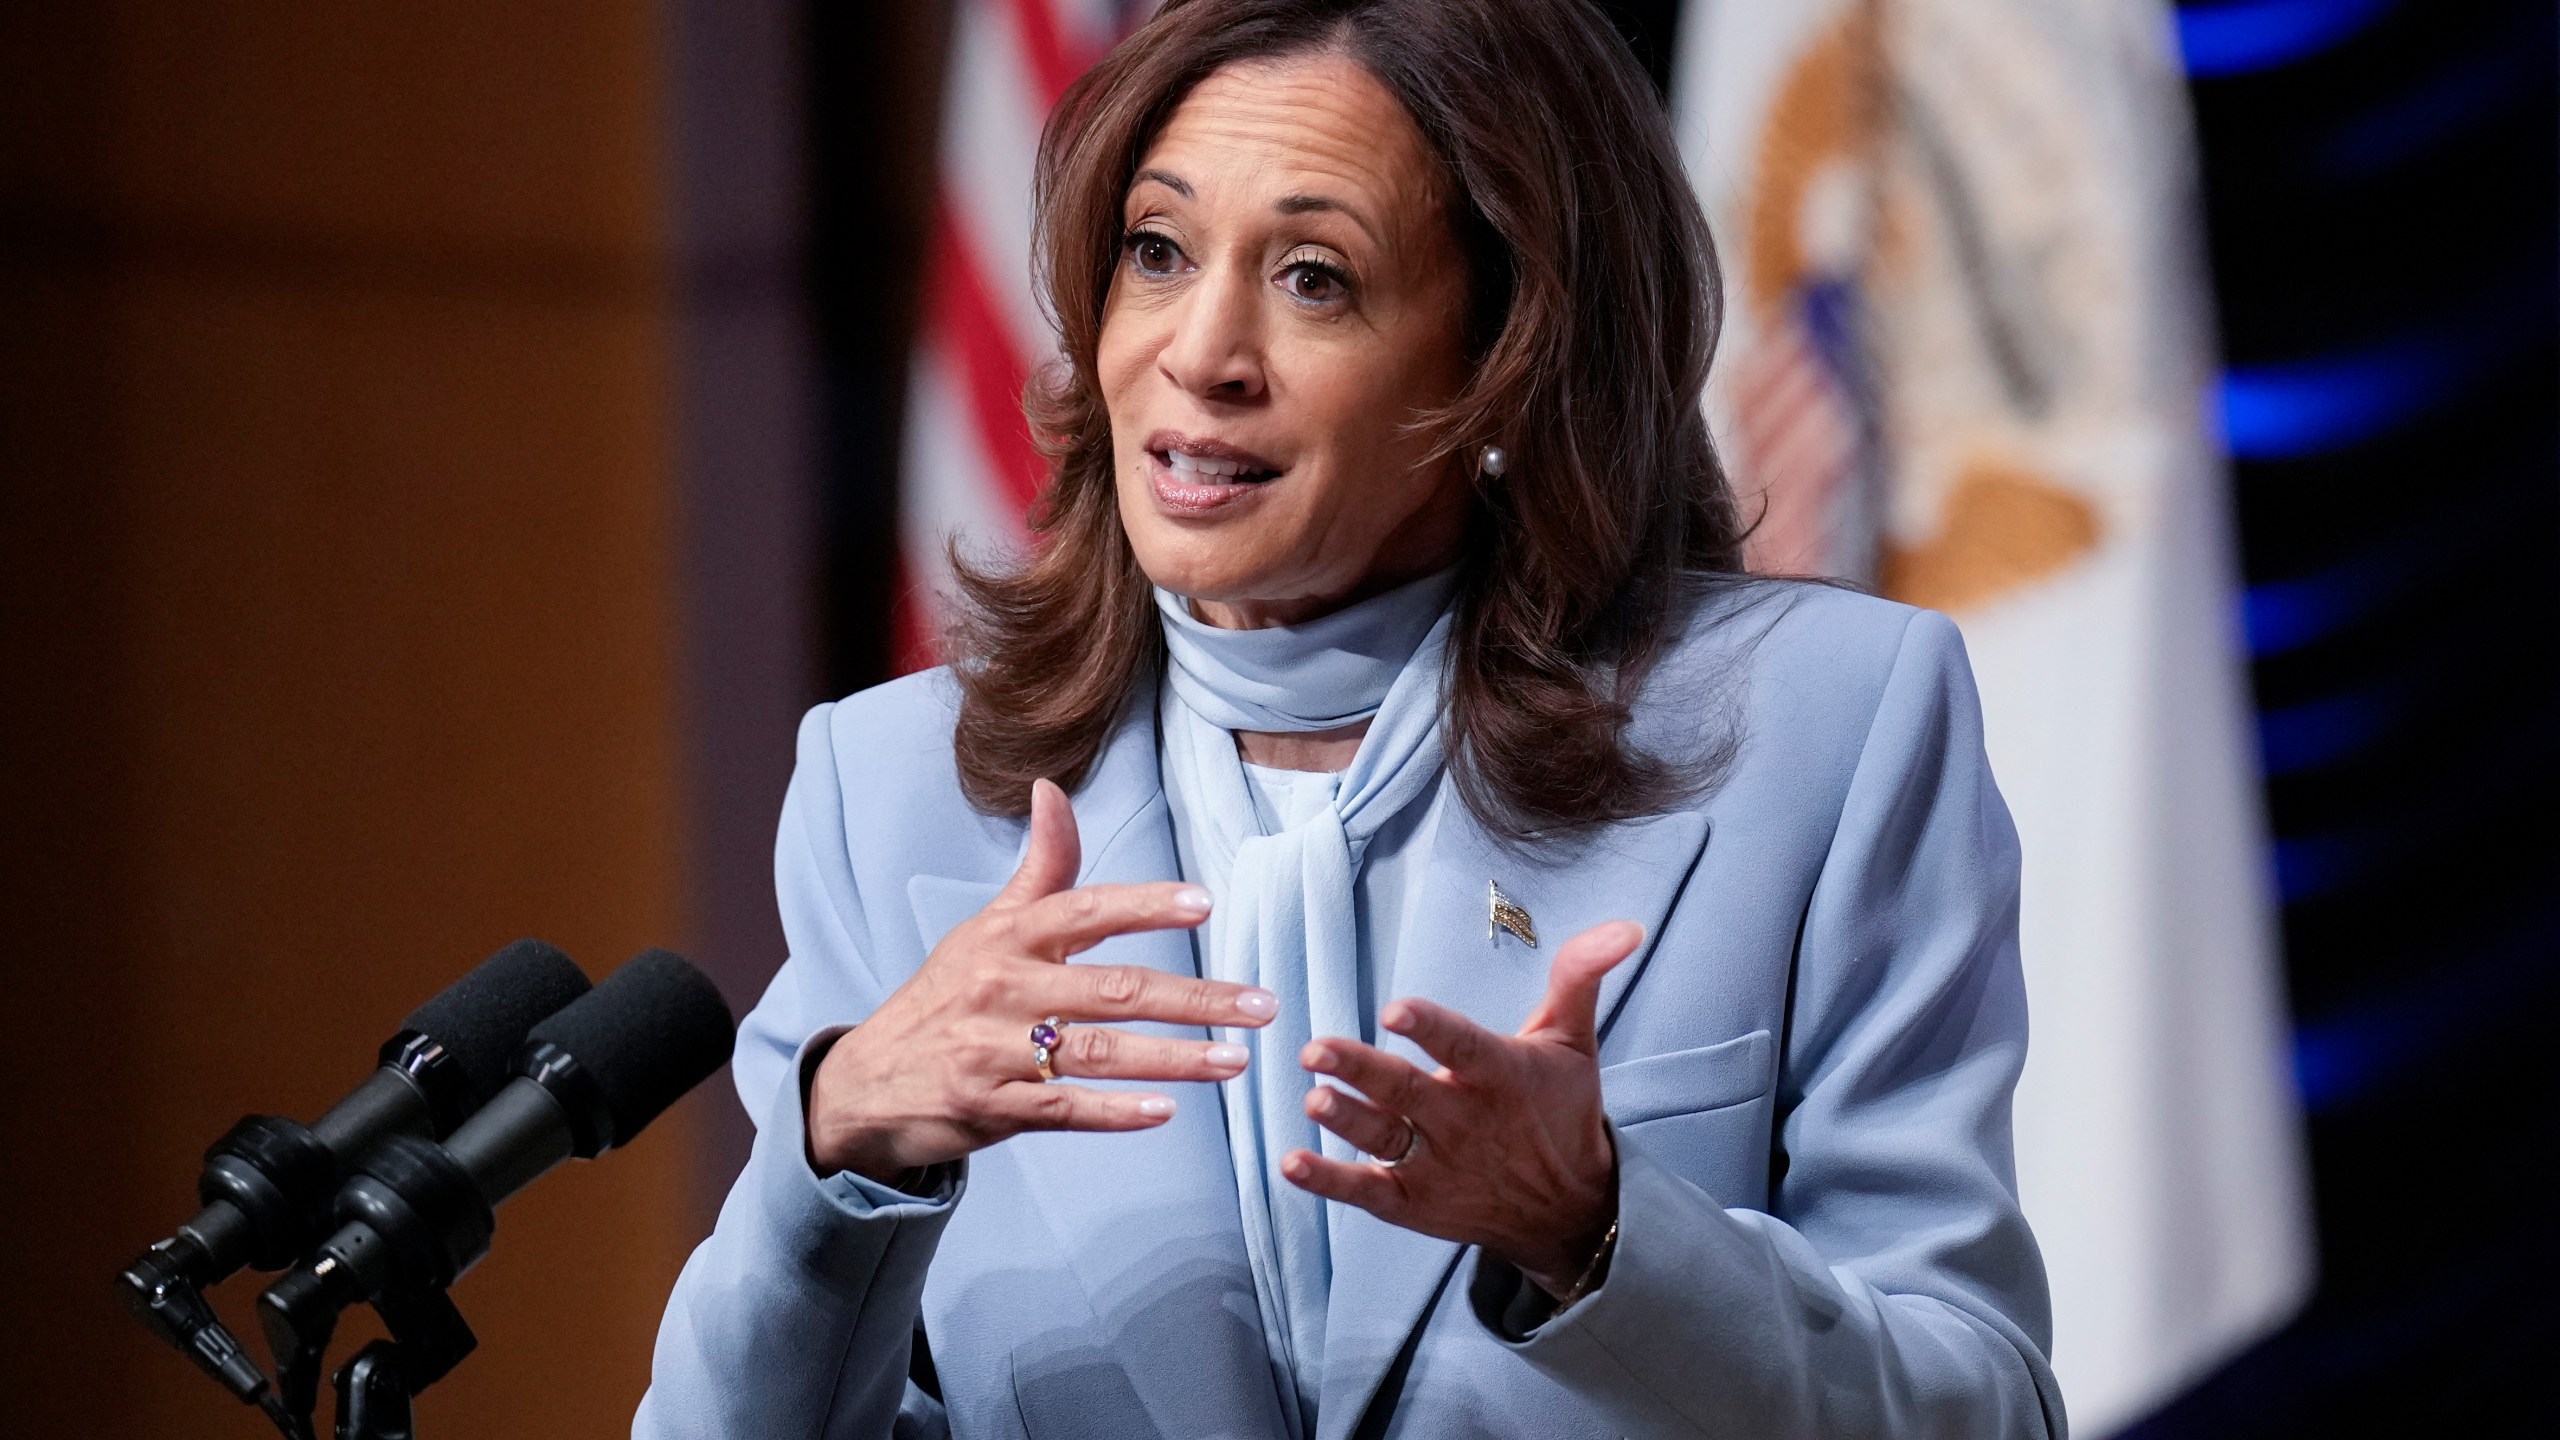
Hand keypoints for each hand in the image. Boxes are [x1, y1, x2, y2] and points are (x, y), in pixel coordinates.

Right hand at [806, 779, 1278, 1183]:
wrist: (865, 1084)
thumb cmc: (945, 997)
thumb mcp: (985, 928)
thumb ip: (1039, 868)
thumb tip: (1052, 788)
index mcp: (1009, 937)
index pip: (1085, 909)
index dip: (1145, 904)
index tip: (1206, 905)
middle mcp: (1001, 987)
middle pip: (1113, 989)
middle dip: (1195, 997)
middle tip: (1261, 1005)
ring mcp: (993, 1050)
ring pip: (1097, 1053)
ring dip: (1174, 1057)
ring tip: (1236, 1060)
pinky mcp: (989, 1107)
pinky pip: (1062, 1109)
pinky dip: (1114, 1112)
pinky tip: (1165, 1111)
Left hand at [1282, 920, 1641, 1295]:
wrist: (1569, 1211)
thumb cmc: (1563, 1112)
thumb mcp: (1573, 1041)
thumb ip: (1580, 977)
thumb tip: (1623, 925)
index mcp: (1500, 1076)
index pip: (1462, 1047)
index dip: (1430, 1028)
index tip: (1397, 1010)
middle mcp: (1464, 1122)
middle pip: (1407, 1093)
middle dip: (1362, 1071)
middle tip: (1316, 1049)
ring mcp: (1436, 1166)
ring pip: (1383, 1141)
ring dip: (1346, 1121)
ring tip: (1313, 1100)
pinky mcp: (1414, 1202)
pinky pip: (1367, 1191)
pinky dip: (1330, 1181)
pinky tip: (1292, 1163)